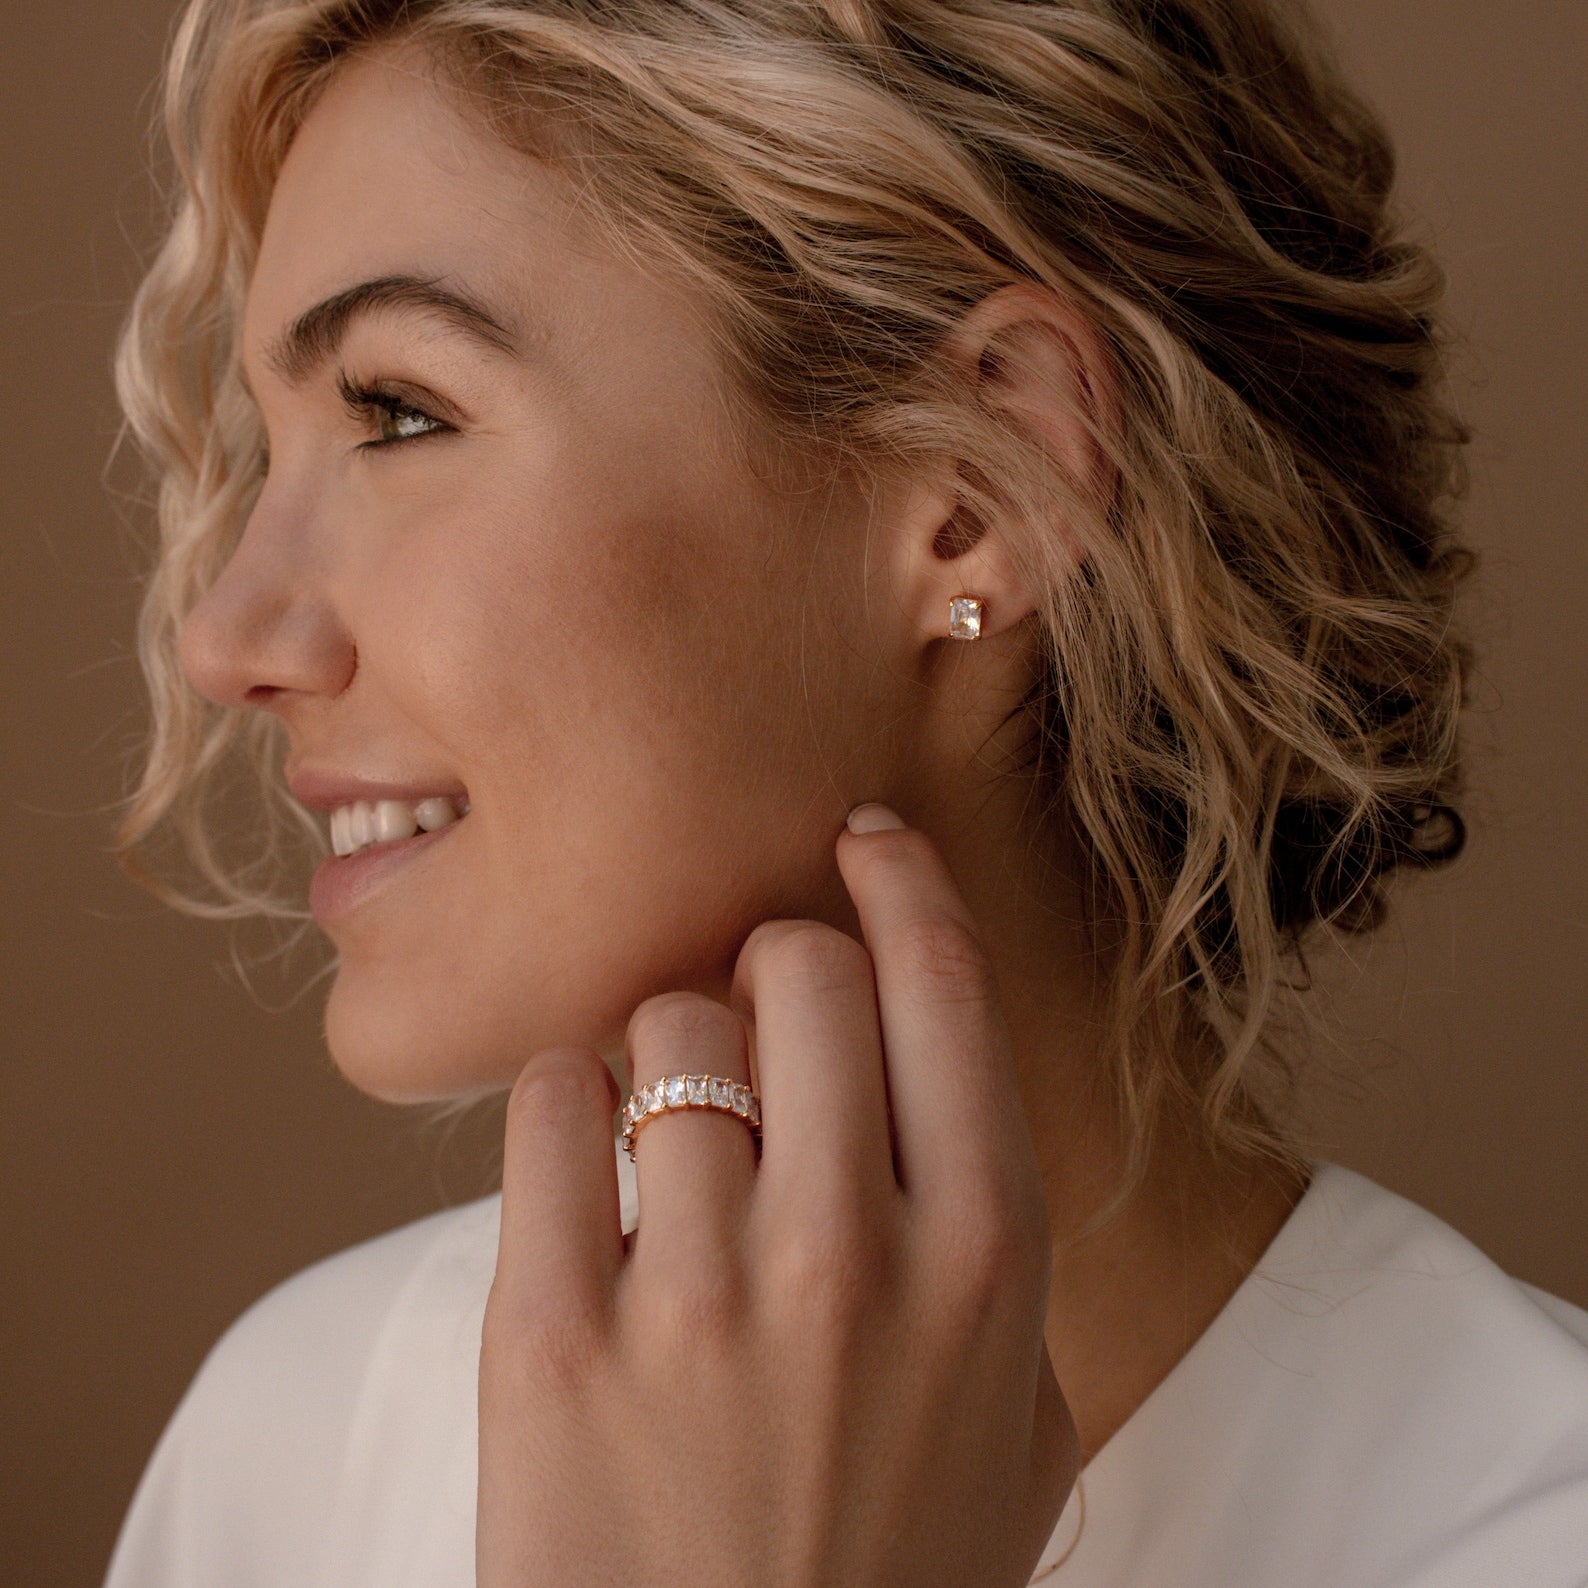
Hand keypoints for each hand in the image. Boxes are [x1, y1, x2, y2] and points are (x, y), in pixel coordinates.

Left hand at [477, 806, 1076, 1585]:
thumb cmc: (884, 1581)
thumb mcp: (1020, 1438)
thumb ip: (1011, 1273)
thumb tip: (957, 1118)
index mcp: (988, 1258)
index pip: (942, 983)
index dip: (898, 880)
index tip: (861, 842)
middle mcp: (852, 1252)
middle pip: (798, 965)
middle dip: (774, 959)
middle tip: (754, 1014)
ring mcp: (698, 1292)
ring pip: (663, 1025)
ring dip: (666, 1049)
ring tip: (668, 1139)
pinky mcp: (552, 1334)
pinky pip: (547, 1104)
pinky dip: (562, 1099)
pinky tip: (585, 1158)